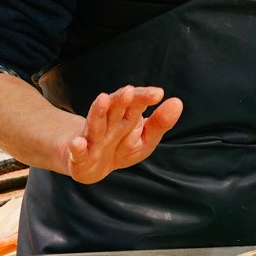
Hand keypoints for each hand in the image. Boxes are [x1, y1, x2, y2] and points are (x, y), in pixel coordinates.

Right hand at [57, 86, 182, 184]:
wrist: (89, 165)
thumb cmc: (119, 147)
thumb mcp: (144, 139)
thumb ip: (159, 123)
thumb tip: (177, 102)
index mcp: (124, 118)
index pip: (134, 103)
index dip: (143, 97)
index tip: (158, 93)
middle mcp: (107, 125)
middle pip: (114, 109)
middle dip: (120, 100)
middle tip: (129, 91)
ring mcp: (92, 139)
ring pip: (95, 124)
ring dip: (98, 112)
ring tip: (103, 99)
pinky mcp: (79, 157)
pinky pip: (78, 152)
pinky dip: (77, 148)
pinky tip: (78, 143)